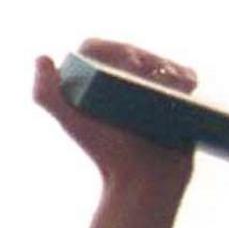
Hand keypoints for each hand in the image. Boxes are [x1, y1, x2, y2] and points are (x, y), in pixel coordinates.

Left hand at [35, 38, 196, 192]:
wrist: (143, 178)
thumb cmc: (107, 151)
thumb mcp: (72, 122)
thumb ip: (46, 94)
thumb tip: (43, 58)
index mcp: (88, 84)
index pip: (95, 49)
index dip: (111, 49)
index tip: (128, 66)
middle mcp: (116, 85)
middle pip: (132, 53)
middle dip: (144, 58)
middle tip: (149, 78)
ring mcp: (146, 91)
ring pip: (160, 62)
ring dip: (167, 68)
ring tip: (167, 87)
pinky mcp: (174, 98)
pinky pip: (184, 75)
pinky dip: (185, 76)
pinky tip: (184, 87)